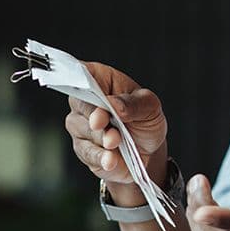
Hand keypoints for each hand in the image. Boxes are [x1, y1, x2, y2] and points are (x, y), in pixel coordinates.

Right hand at [64, 62, 167, 203]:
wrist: (148, 152)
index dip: (79, 75)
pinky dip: (102, 157)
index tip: (85, 84)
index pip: (82, 71)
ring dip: (102, 138)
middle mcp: (84, 100)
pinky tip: (112, 159)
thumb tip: (114, 104)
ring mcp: (80, 125)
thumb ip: (134, 103)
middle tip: (107, 124)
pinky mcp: (83, 148)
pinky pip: (87, 152)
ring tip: (117, 142)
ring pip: (83, 129)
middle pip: (79, 102)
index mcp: (101, 80)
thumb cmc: (145, 121)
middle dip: (95, 115)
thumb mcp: (150, 107)